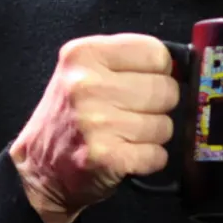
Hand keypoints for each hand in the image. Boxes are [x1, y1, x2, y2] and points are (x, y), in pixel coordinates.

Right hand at [10, 34, 180, 222]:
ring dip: (153, 135)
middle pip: (166, 89)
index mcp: (84, 55)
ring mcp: (96, 122)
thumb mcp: (84, 72)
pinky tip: (129, 155)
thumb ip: (126, 61)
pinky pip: (157, 155)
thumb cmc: (70, 117)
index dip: (159, 71)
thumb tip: (183, 65)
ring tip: (127, 136)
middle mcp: (87, 85)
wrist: (39, 169)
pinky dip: (150, 159)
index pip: (156, 53)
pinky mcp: (106, 156)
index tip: (145, 83)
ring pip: (164, 125)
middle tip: (134, 114)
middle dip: (159, 106)